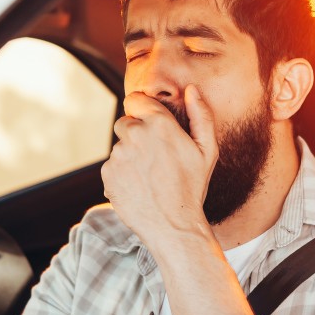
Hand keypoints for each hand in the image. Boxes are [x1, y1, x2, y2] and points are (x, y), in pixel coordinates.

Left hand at [102, 84, 217, 249]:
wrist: (174, 225)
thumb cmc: (193, 187)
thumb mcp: (207, 150)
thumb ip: (201, 115)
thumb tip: (192, 89)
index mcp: (159, 124)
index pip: (135, 100)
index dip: (142, 110)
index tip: (149, 123)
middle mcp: (135, 134)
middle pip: (125, 123)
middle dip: (136, 135)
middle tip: (154, 158)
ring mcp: (118, 155)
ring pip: (119, 147)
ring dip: (129, 156)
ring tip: (149, 177)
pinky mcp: (107, 174)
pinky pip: (112, 167)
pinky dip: (121, 174)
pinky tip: (139, 187)